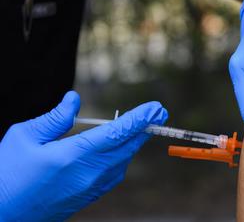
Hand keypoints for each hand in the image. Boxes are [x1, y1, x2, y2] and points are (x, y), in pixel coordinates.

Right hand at [0, 91, 167, 220]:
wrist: (0, 216)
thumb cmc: (6, 174)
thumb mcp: (24, 137)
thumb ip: (55, 118)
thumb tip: (74, 100)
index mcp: (73, 156)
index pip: (117, 133)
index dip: (139, 119)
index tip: (156, 109)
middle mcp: (88, 174)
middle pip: (126, 147)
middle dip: (144, 128)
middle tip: (160, 113)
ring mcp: (89, 188)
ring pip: (122, 162)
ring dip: (133, 143)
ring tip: (141, 127)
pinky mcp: (86, 198)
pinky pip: (113, 174)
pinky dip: (122, 158)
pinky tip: (119, 150)